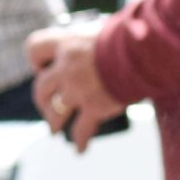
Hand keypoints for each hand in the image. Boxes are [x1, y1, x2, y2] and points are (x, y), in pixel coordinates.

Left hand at [26, 19, 126, 150]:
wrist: (144, 51)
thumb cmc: (129, 36)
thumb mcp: (103, 30)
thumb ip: (93, 40)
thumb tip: (99, 37)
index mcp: (67, 43)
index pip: (35, 48)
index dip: (36, 60)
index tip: (43, 68)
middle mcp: (66, 67)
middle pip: (41, 86)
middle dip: (42, 99)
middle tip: (47, 106)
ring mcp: (77, 89)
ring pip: (55, 111)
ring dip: (53, 122)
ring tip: (54, 130)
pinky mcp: (94, 107)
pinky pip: (81, 129)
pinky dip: (80, 141)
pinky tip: (81, 149)